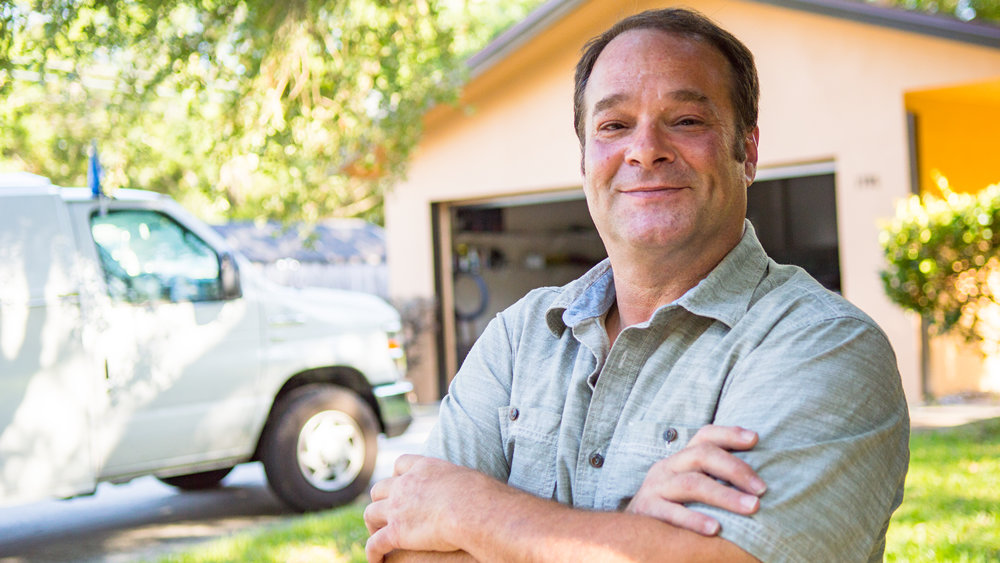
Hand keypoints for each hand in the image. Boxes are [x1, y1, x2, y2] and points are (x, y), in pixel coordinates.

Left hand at [364, 455, 489, 562]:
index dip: (398, 474)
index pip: (402, 464)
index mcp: (424, 468)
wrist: (472, 510)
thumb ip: (461, 482)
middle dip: (381, 499)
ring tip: (377, 534)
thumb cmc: (481, 496)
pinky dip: (373, 552)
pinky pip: (376, 543)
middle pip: (380, 488)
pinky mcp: (396, 532)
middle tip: (386, 512)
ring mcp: (397, 508)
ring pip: (371, 513)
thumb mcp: (469, 479)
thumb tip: (472, 490)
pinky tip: (377, 560)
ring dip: (372, 524)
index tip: (400, 483)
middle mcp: (405, 484)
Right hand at [625, 425, 765, 535]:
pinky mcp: (647, 510)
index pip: (705, 436)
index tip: (755, 439)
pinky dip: (695, 519)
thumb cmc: (672, 508)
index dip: (729, 433)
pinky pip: (672, 513)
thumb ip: (713, 478)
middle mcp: (667, 467)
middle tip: (762, 489)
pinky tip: (716, 528)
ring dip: (725, 495)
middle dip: (735, 469)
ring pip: (692, 484)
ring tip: (752, 507)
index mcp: (680, 459)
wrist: (630, 532)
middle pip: (702, 455)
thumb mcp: (688, 487)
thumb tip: (757, 480)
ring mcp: (655, 487)